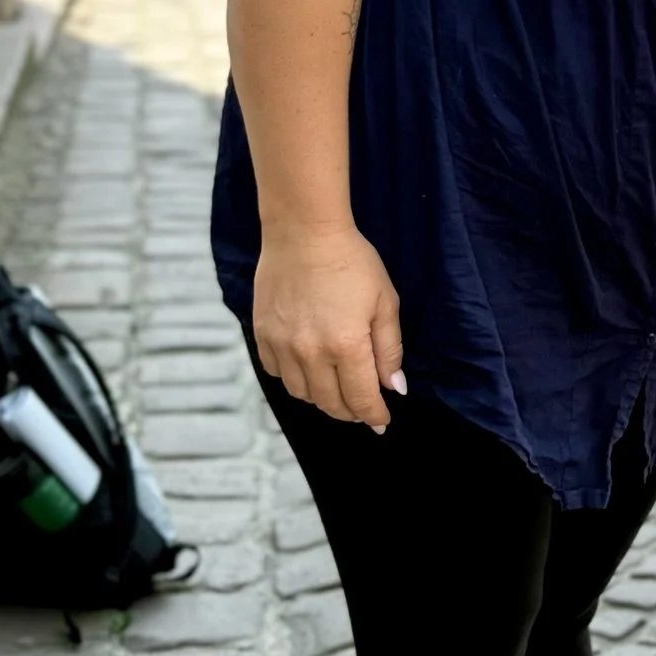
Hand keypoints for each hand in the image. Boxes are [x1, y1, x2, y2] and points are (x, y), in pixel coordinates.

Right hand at [253, 224, 405, 429]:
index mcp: (346, 345)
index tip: (381, 422)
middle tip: (362, 409)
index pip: (361, 398)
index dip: (373, 415)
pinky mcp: (262, 335)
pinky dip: (294, 379)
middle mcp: (310, 352)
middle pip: (330, 403)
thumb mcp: (385, 302)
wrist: (303, 233)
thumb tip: (393, 388)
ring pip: (302, 394)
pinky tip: (308, 369)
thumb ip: (389, 349)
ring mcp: (282, 345)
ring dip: (322, 398)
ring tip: (337, 390)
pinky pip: (277, 373)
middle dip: (350, 412)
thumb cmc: (352, 262)